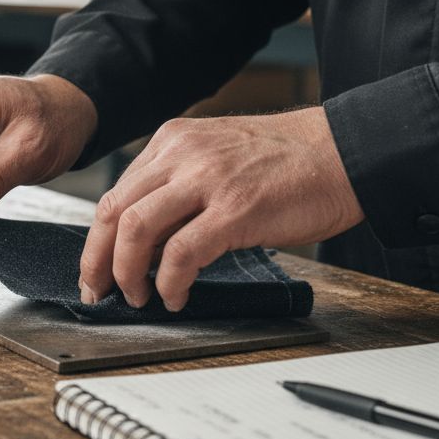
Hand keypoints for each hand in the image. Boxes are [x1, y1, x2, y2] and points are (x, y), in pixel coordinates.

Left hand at [78, 107, 362, 310]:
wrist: (342, 152)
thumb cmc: (287, 162)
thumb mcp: (217, 156)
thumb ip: (179, 186)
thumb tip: (148, 239)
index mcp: (173, 141)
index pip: (117, 195)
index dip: (99, 239)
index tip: (96, 269)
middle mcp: (183, 154)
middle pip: (115, 212)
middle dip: (98, 261)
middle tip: (101, 292)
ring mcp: (208, 180)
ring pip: (136, 230)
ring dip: (128, 273)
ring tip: (139, 297)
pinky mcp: (235, 209)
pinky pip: (182, 253)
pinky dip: (170, 282)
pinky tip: (176, 296)